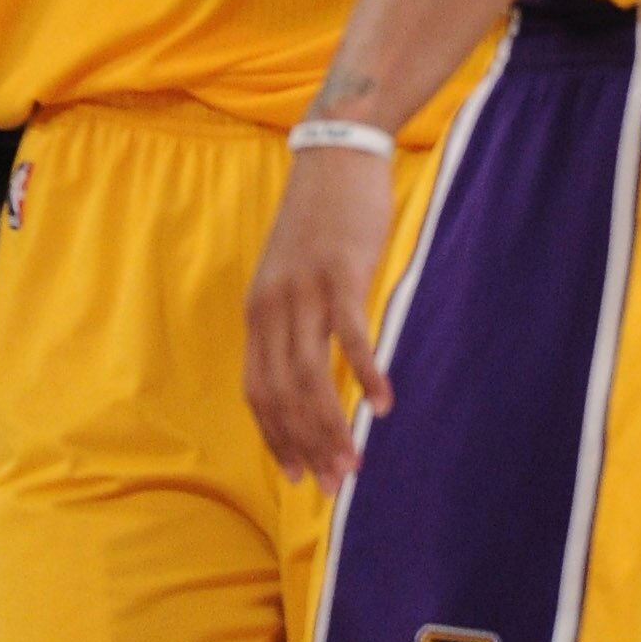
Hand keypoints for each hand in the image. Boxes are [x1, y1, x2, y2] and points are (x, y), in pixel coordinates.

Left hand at [245, 145, 395, 493]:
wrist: (335, 155)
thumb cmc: (324, 219)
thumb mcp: (296, 274)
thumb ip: (299, 319)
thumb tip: (315, 366)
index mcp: (259, 312)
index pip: (259, 392)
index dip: (278, 438)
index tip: (301, 474)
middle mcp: (271, 308)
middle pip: (282, 395)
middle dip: (307, 446)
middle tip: (334, 485)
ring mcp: (303, 292)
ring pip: (310, 377)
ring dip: (332, 427)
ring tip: (355, 463)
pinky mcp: (339, 274)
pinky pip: (349, 337)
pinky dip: (364, 375)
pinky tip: (382, 405)